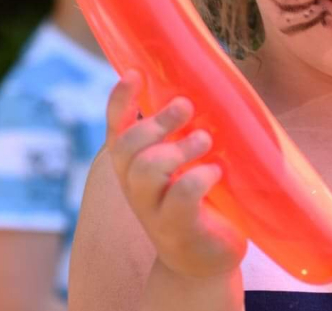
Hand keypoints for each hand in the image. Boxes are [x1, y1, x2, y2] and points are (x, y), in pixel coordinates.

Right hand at [106, 72, 247, 279]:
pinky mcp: (178, 228)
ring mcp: (153, 210)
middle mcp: (135, 187)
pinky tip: (215, 172)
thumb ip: (181, 131)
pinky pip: (180, 197)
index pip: (116, 128)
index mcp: (134, 165)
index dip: (119, 100)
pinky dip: (198, 177)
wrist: (202, 258)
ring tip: (204, 139)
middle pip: (128, 147)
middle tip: (185, 105)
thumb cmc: (197, 198)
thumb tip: (199, 83)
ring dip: (177, 148)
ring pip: (146, 170)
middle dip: (155, 122)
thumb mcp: (183, 162)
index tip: (134, 72)